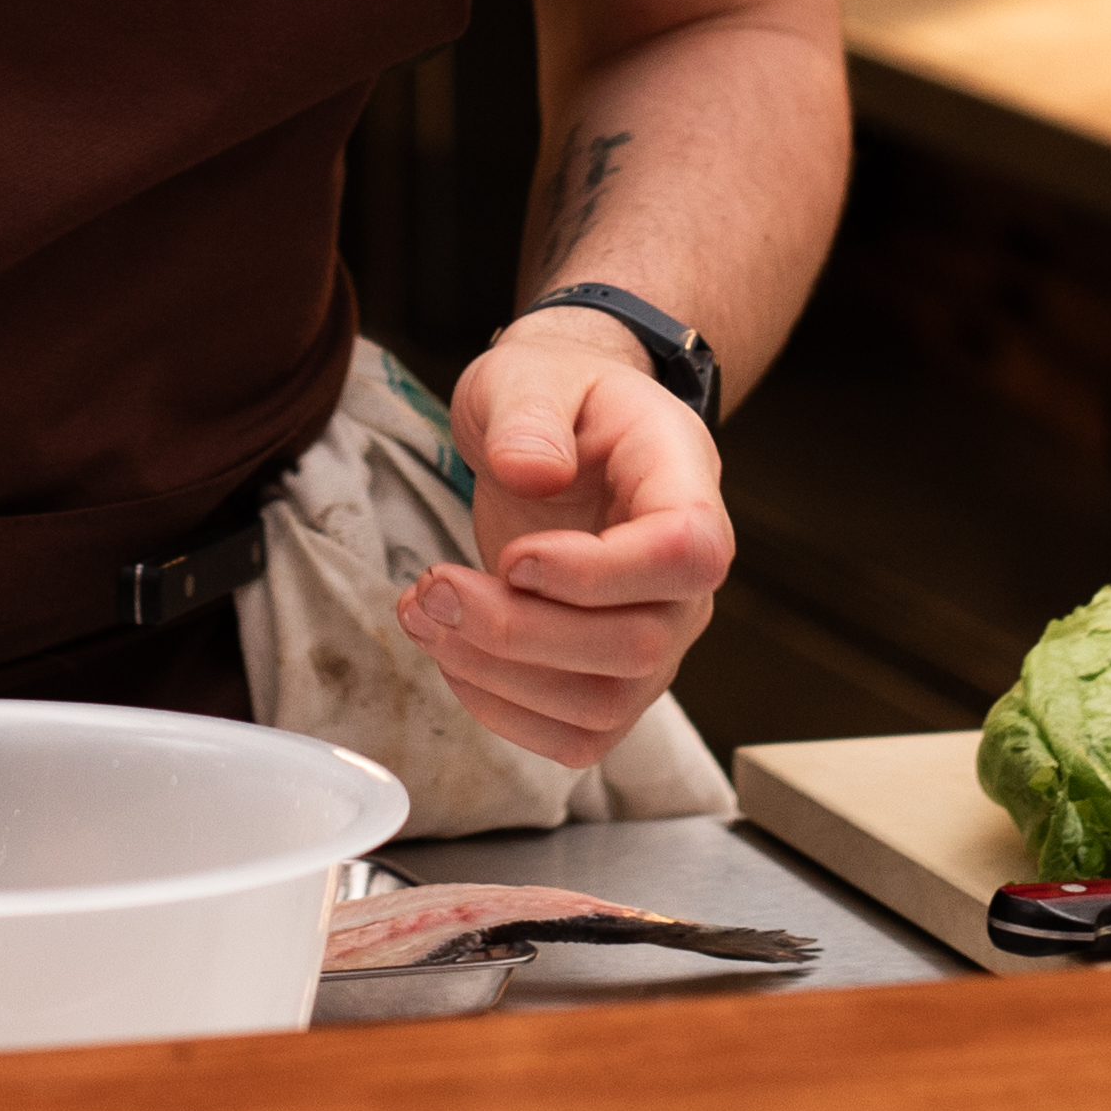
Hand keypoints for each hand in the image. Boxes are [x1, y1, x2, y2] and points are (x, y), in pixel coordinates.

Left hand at [408, 325, 732, 766]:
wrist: (556, 435)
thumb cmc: (553, 399)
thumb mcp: (528, 374)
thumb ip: (529, 413)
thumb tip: (531, 472)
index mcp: (683, 484)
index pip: (686, 554)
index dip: (600, 574)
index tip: (515, 556)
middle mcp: (685, 579)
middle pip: (640, 646)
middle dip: (519, 631)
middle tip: (435, 586)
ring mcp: (656, 638)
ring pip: (604, 705)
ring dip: (498, 675)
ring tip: (425, 614)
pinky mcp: (612, 681)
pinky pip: (576, 736)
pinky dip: (501, 711)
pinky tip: (450, 654)